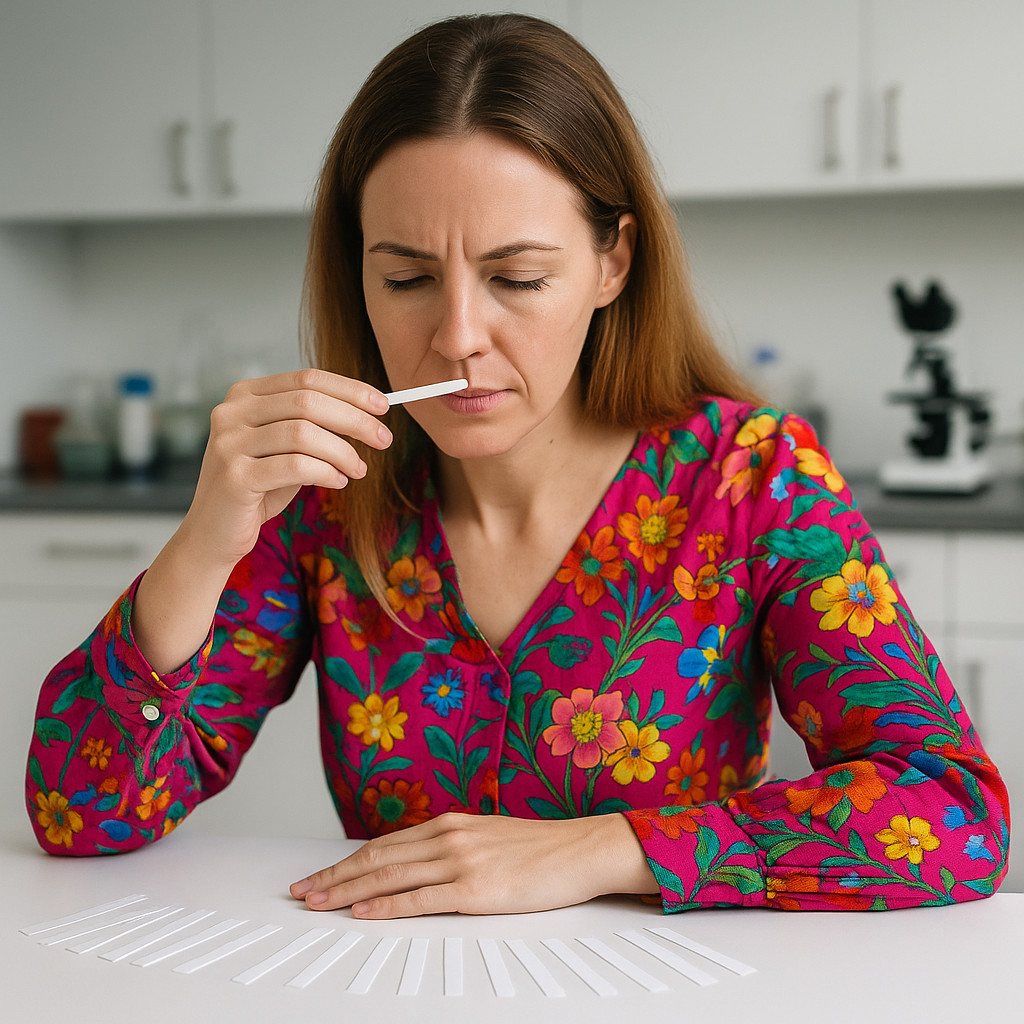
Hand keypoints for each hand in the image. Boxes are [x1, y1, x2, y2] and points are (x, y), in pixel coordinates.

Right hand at [133, 369, 390, 673]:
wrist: (214, 533)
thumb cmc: (258, 487)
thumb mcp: (286, 448)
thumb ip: (314, 426)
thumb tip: (369, 414)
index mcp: (244, 395)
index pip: (306, 379)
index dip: (349, 390)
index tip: (383, 405)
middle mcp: (231, 412)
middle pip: (308, 402)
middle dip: (354, 419)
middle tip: (384, 438)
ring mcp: (229, 443)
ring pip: (304, 433)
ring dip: (342, 451)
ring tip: (359, 469)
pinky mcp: (234, 476)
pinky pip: (296, 466)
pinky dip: (326, 472)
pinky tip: (338, 481)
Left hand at [288, 812, 658, 918]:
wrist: (582, 848)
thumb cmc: (541, 848)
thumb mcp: (489, 836)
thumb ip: (453, 846)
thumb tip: (420, 862)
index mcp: (450, 823)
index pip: (385, 844)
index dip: (347, 862)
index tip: (321, 875)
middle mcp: (449, 836)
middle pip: (377, 858)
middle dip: (334, 877)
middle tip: (302, 891)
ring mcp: (461, 861)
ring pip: (389, 877)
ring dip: (347, 891)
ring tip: (318, 902)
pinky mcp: (475, 889)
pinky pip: (419, 899)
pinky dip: (385, 907)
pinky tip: (362, 913)